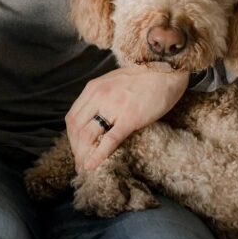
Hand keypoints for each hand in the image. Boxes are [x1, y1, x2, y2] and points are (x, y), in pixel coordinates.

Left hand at [66, 63, 188, 171]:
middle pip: (76, 128)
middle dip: (75, 148)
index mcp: (93, 89)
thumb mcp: (112, 81)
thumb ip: (100, 97)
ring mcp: (113, 108)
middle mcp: (99, 97)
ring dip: (82, 154)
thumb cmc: (142, 77)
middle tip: (78, 162)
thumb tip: (92, 117)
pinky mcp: (130, 118)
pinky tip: (92, 165)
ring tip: (83, 167)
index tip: (76, 147)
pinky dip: (98, 155)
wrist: (166, 71)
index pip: (72, 117)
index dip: (71, 136)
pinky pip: (109, 140)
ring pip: (88, 135)